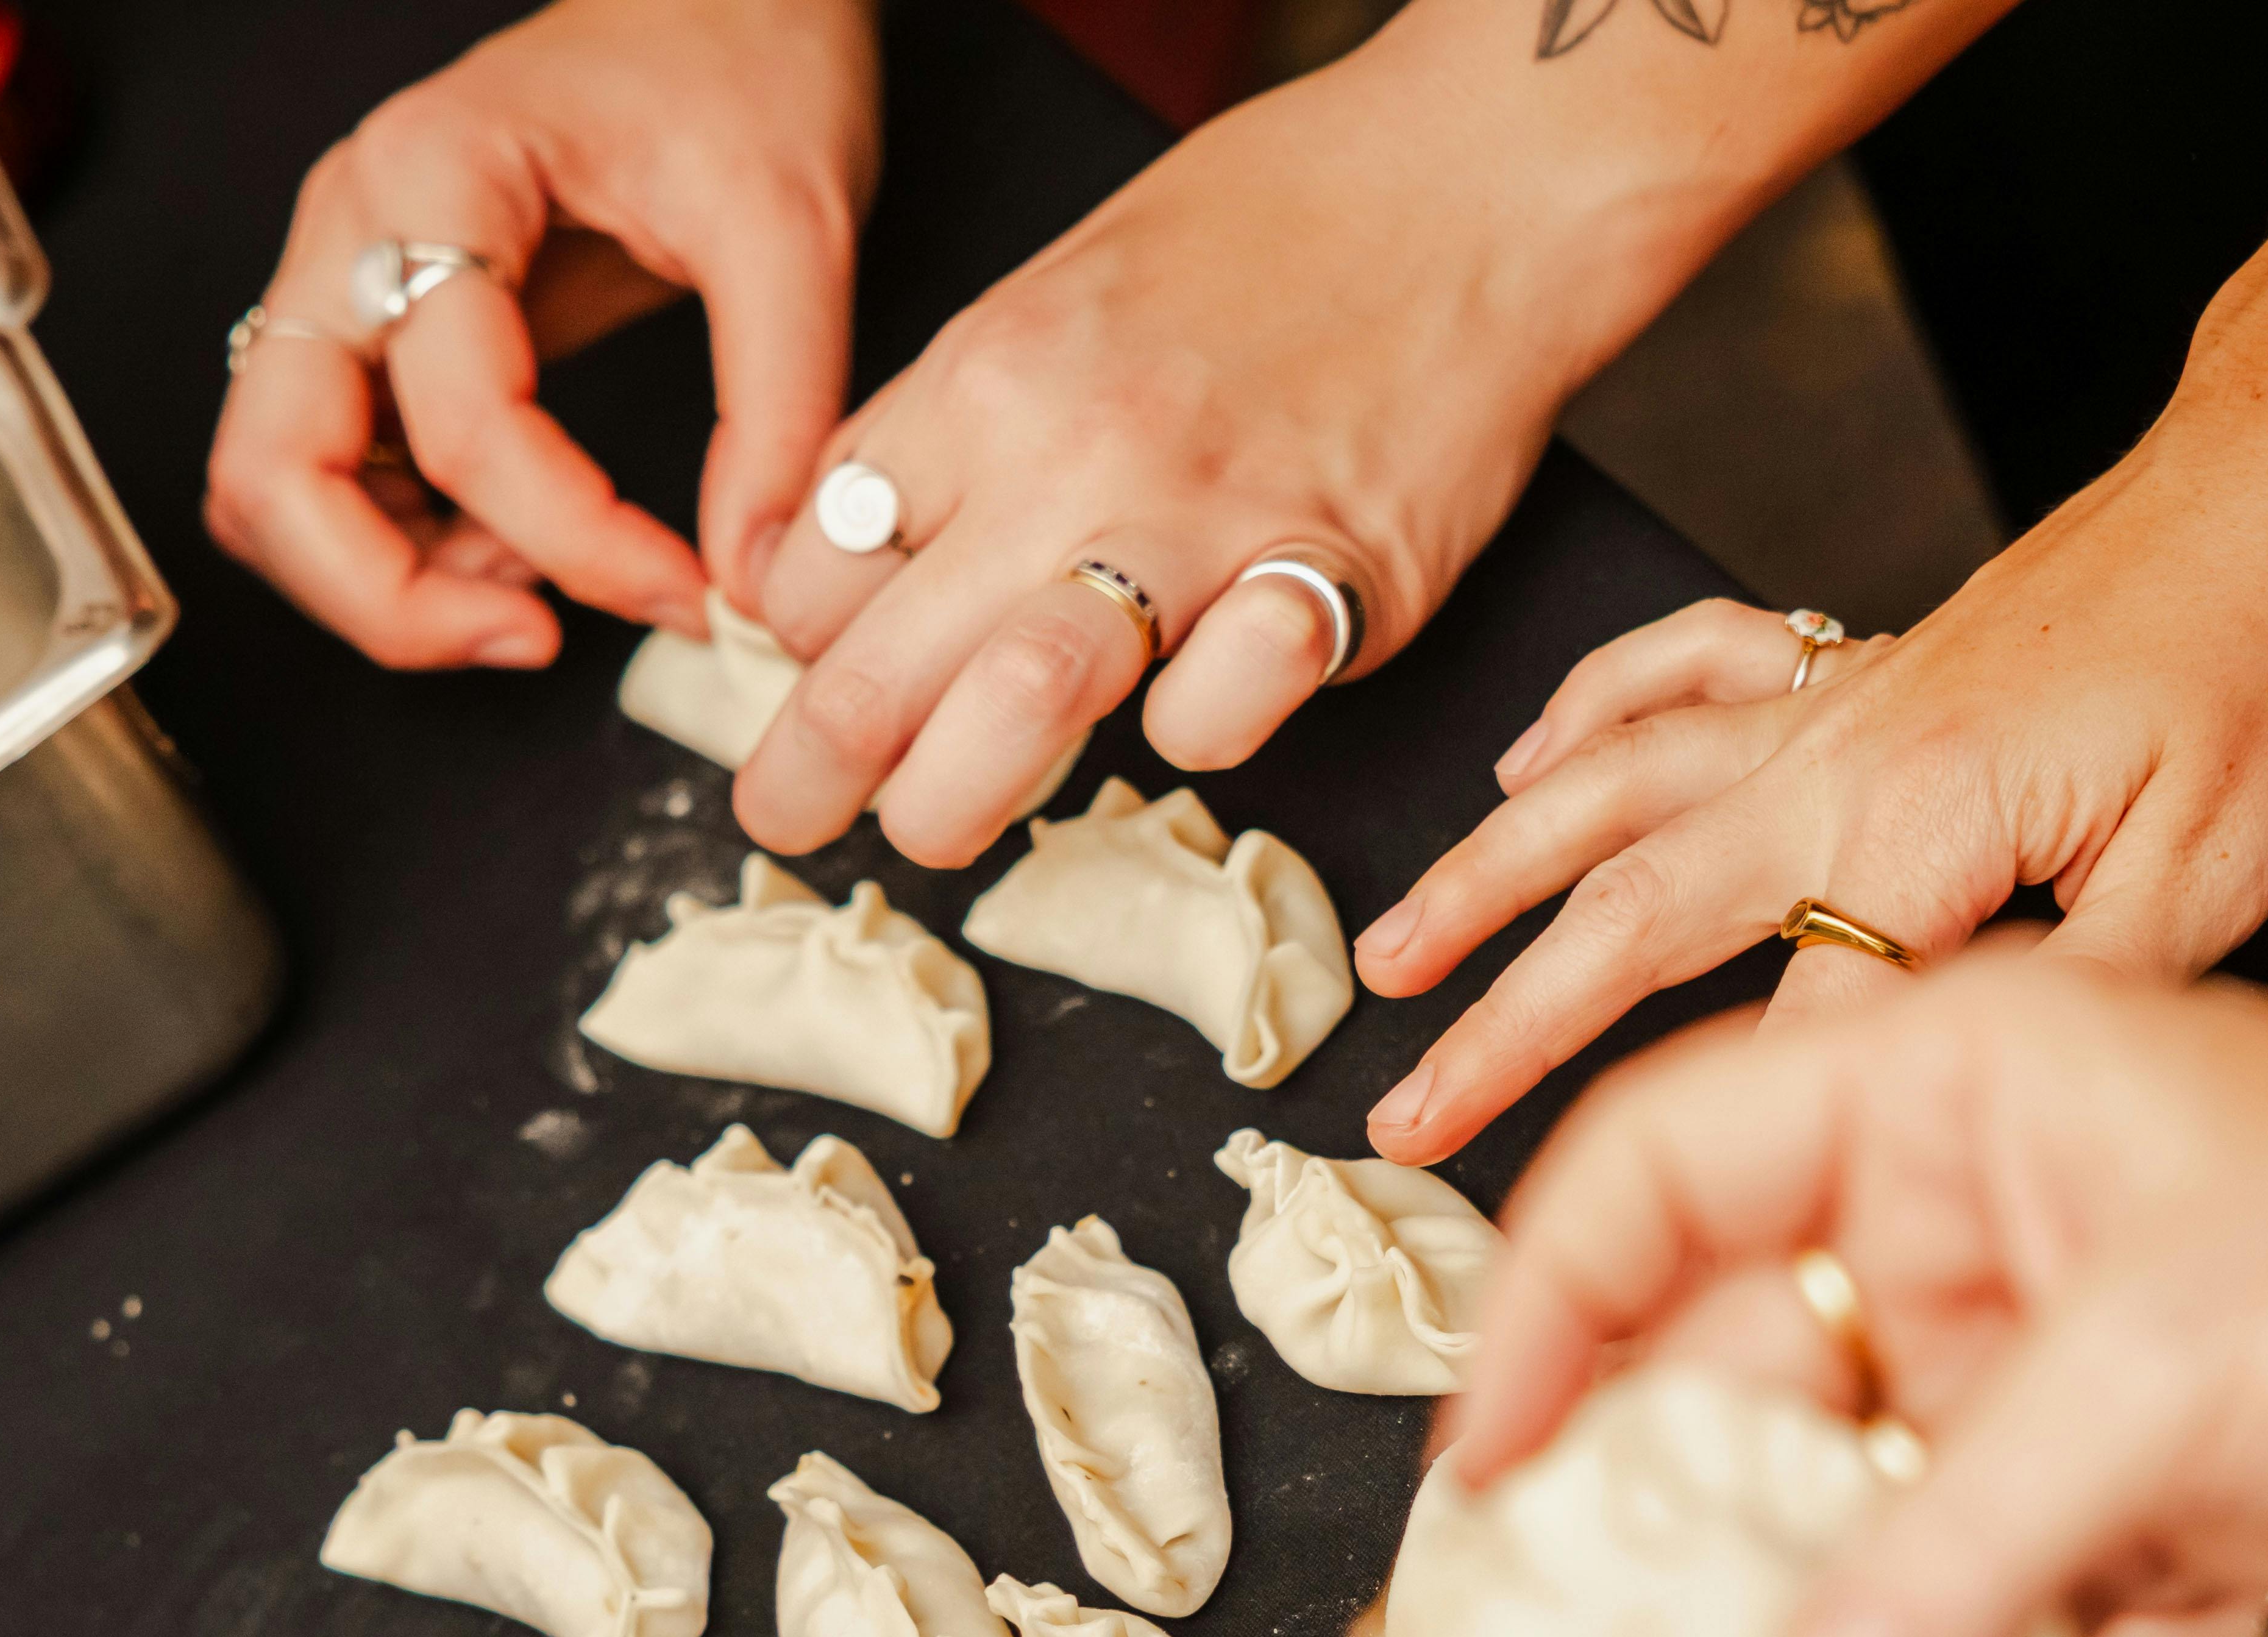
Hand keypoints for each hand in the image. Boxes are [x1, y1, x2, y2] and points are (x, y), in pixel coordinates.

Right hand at [205, 0, 879, 668]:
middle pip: (272, 471)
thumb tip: (755, 577)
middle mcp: (349, 230)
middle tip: (533, 638)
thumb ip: (779, 408)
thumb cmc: (737, 71)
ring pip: (272, 491)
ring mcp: (341, 285)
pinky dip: (400, 549)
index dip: (570, 538)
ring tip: (533, 601)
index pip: (456, 417)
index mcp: (430, 173)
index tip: (683, 590)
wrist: (719, 3)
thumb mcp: (793, 227)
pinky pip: (328, 479)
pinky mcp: (370, 335)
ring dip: (383, 583)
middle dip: (390, 597)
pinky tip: (515, 557)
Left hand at [732, 38, 1632, 865]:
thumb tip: (852, 552)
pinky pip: (1219, 718)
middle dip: (804, 780)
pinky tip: (1204, 700)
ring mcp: (1203, 521)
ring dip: (954, 802)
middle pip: (876, 668)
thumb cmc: (1276, 227)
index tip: (819, 675)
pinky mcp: (1334, 582)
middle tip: (790, 818)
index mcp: (986, 374)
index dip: (798, 644)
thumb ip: (960, 426)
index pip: (819, 563)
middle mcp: (1070, 451)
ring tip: (941, 827)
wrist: (1477, 178)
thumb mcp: (1059, 290)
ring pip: (1020, 708)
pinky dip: (1197, 733)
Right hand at [1348, 397, 2267, 1159]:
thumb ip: (2056, 1000)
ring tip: (1387, 951)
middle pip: (1629, 912)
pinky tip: (1523, 760)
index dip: (1722, 1148)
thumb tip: (1919, 1096)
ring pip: (1609, 786)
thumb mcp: (2213, 876)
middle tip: (1400, 1116)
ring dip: (1486, 869)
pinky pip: (1679, 670)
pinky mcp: (1852, 660)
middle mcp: (1839, 756)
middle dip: (1502, 1025)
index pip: (1787, 1030)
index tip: (1647, 1245)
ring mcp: (1831, 699)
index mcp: (1921, 827)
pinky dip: (1585, 710)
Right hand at [1452, 954, 2267, 1636]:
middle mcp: (1967, 1248)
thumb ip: (1964, 1534)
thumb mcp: (2174, 1363)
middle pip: (1741, 1426)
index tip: (1497, 1484)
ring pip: (1859, 1570)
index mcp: (1946, 1104)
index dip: (1548, 1326)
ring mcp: (2043, 1398)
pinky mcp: (2128, 1525)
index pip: (1659, 1182)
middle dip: (1682, 1600)